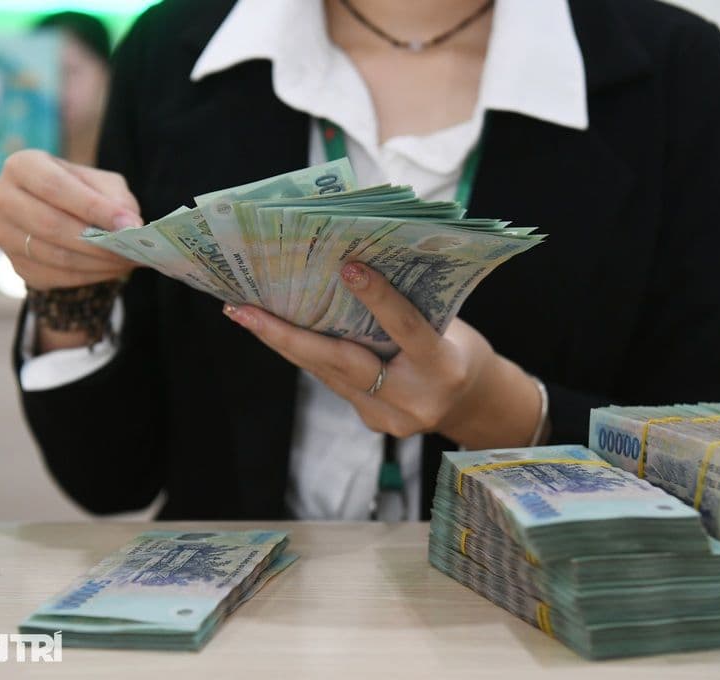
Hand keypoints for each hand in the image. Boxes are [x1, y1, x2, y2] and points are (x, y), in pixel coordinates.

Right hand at [0, 149, 141, 289]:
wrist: (60, 214)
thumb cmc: (83, 192)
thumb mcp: (102, 183)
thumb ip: (115, 198)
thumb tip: (129, 225)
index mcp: (21, 166)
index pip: (55, 187)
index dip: (93, 207)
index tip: (129, 224)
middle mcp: (1, 198)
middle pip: (50, 225)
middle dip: (97, 241)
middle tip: (133, 249)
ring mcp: (3, 235)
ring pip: (54, 256)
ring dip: (98, 263)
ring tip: (128, 260)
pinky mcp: (15, 265)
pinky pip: (56, 277)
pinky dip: (90, 276)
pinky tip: (112, 269)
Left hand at [223, 262, 542, 448]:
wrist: (475, 406)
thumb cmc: (462, 351)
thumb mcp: (452, 325)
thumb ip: (411, 307)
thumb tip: (356, 271)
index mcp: (444, 368)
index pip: (406, 329)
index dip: (378, 298)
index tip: (347, 266)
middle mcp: (414, 400)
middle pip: (342, 364)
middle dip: (287, 335)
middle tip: (243, 310)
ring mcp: (390, 418)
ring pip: (329, 374)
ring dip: (286, 343)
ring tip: (247, 313)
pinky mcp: (373, 421)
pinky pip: (336, 381)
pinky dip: (311, 355)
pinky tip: (282, 333)